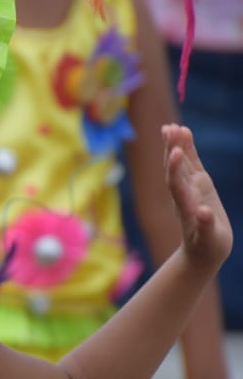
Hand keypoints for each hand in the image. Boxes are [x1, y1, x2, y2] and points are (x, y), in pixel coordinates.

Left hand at [164, 124, 232, 268]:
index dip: (174, 169)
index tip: (175, 152)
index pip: (176, 185)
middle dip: (171, 150)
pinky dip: (188, 148)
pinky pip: (191, 163)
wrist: (202, 252)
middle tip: (169, 129)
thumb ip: (206, 227)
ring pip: (180, 164)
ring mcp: (190, 188)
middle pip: (174, 170)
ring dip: (176, 145)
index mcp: (186, 206)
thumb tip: (204, 212)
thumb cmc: (208, 248)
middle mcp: (184, 194)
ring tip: (171, 126)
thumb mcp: (210, 240)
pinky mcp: (198, 185)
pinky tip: (183, 131)